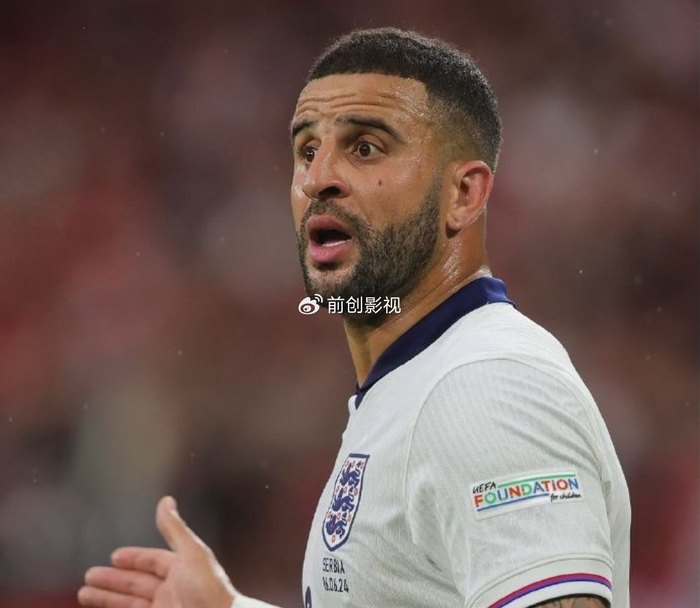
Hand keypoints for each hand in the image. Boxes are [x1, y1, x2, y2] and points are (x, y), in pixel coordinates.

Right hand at [78, 496, 236, 607]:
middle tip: (89, 576)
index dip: (134, 558)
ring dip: (107, 599)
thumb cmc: (207, 589)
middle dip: (113, 580)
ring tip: (84, 594)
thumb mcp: (190, 553)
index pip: (153, 562)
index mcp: (181, 571)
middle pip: (137, 584)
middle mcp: (172, 592)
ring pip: (130, 604)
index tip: (114, 556)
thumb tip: (166, 500)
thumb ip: (174, 528)